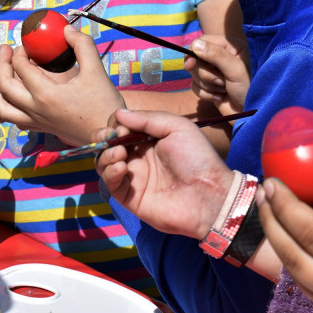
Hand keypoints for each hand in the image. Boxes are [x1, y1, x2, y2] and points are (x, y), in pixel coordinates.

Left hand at [0, 25, 125, 145]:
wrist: (110, 135)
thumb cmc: (104, 105)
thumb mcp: (96, 70)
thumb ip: (82, 45)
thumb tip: (66, 30)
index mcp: (47, 95)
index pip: (21, 68)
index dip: (19, 52)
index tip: (26, 45)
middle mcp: (36, 110)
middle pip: (3, 86)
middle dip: (0, 65)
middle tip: (5, 51)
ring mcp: (36, 122)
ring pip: (2, 108)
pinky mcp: (41, 128)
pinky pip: (13, 120)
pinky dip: (5, 107)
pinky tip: (10, 97)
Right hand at [93, 109, 233, 238]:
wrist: (208, 194)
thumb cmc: (198, 158)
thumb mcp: (177, 127)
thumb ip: (147, 118)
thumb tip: (119, 114)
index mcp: (149, 139)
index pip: (121, 127)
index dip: (116, 124)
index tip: (122, 127)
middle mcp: (138, 157)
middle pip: (107, 144)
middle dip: (103, 137)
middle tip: (111, 137)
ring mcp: (133, 177)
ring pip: (104, 163)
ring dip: (105, 154)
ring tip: (120, 153)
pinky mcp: (130, 197)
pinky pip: (110, 184)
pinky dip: (110, 173)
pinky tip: (122, 167)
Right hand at [184, 35, 249, 115]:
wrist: (250, 113)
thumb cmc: (248, 89)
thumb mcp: (235, 70)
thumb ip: (216, 55)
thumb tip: (195, 45)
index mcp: (230, 46)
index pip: (203, 41)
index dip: (194, 52)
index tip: (190, 64)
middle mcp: (220, 56)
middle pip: (196, 59)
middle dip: (206, 74)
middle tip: (221, 81)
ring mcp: (214, 72)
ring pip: (195, 74)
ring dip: (208, 85)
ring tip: (224, 90)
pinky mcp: (208, 86)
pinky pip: (195, 87)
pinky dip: (206, 94)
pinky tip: (220, 97)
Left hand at [256, 153, 312, 312]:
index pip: (310, 231)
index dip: (285, 204)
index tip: (272, 182)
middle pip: (291, 252)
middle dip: (270, 220)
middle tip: (262, 193)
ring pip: (292, 271)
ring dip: (276, 240)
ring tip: (269, 212)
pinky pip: (302, 286)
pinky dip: (291, 261)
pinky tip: (288, 241)